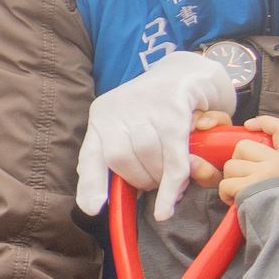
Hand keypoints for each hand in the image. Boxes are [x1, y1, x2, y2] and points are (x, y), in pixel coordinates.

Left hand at [73, 50, 233, 220]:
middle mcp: (117, 110)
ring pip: (148, 158)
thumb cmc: (158, 108)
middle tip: (157, 184)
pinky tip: (169, 202)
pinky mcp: (173, 108)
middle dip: (140, 181)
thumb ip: (122, 155)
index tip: (93, 208)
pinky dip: (172, 183)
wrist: (188, 70)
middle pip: (120, 160)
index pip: (90, 155)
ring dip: (162, 179)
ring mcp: (145, 107)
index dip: (90, 184)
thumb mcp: (132, 126)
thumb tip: (108, 196)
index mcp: (101, 116)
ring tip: (173, 180)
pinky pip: (172, 155)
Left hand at [214, 114, 278, 202]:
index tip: (250, 124)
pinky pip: (225, 184)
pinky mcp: (250, 186)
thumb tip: (243, 155)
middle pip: (243, 146)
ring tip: (243, 195)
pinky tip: (236, 203)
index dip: (265, 122)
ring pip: (231, 165)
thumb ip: (274, 168)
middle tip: (244, 181)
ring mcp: (265, 173)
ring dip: (231, 181)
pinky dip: (225, 195)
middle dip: (237, 163)